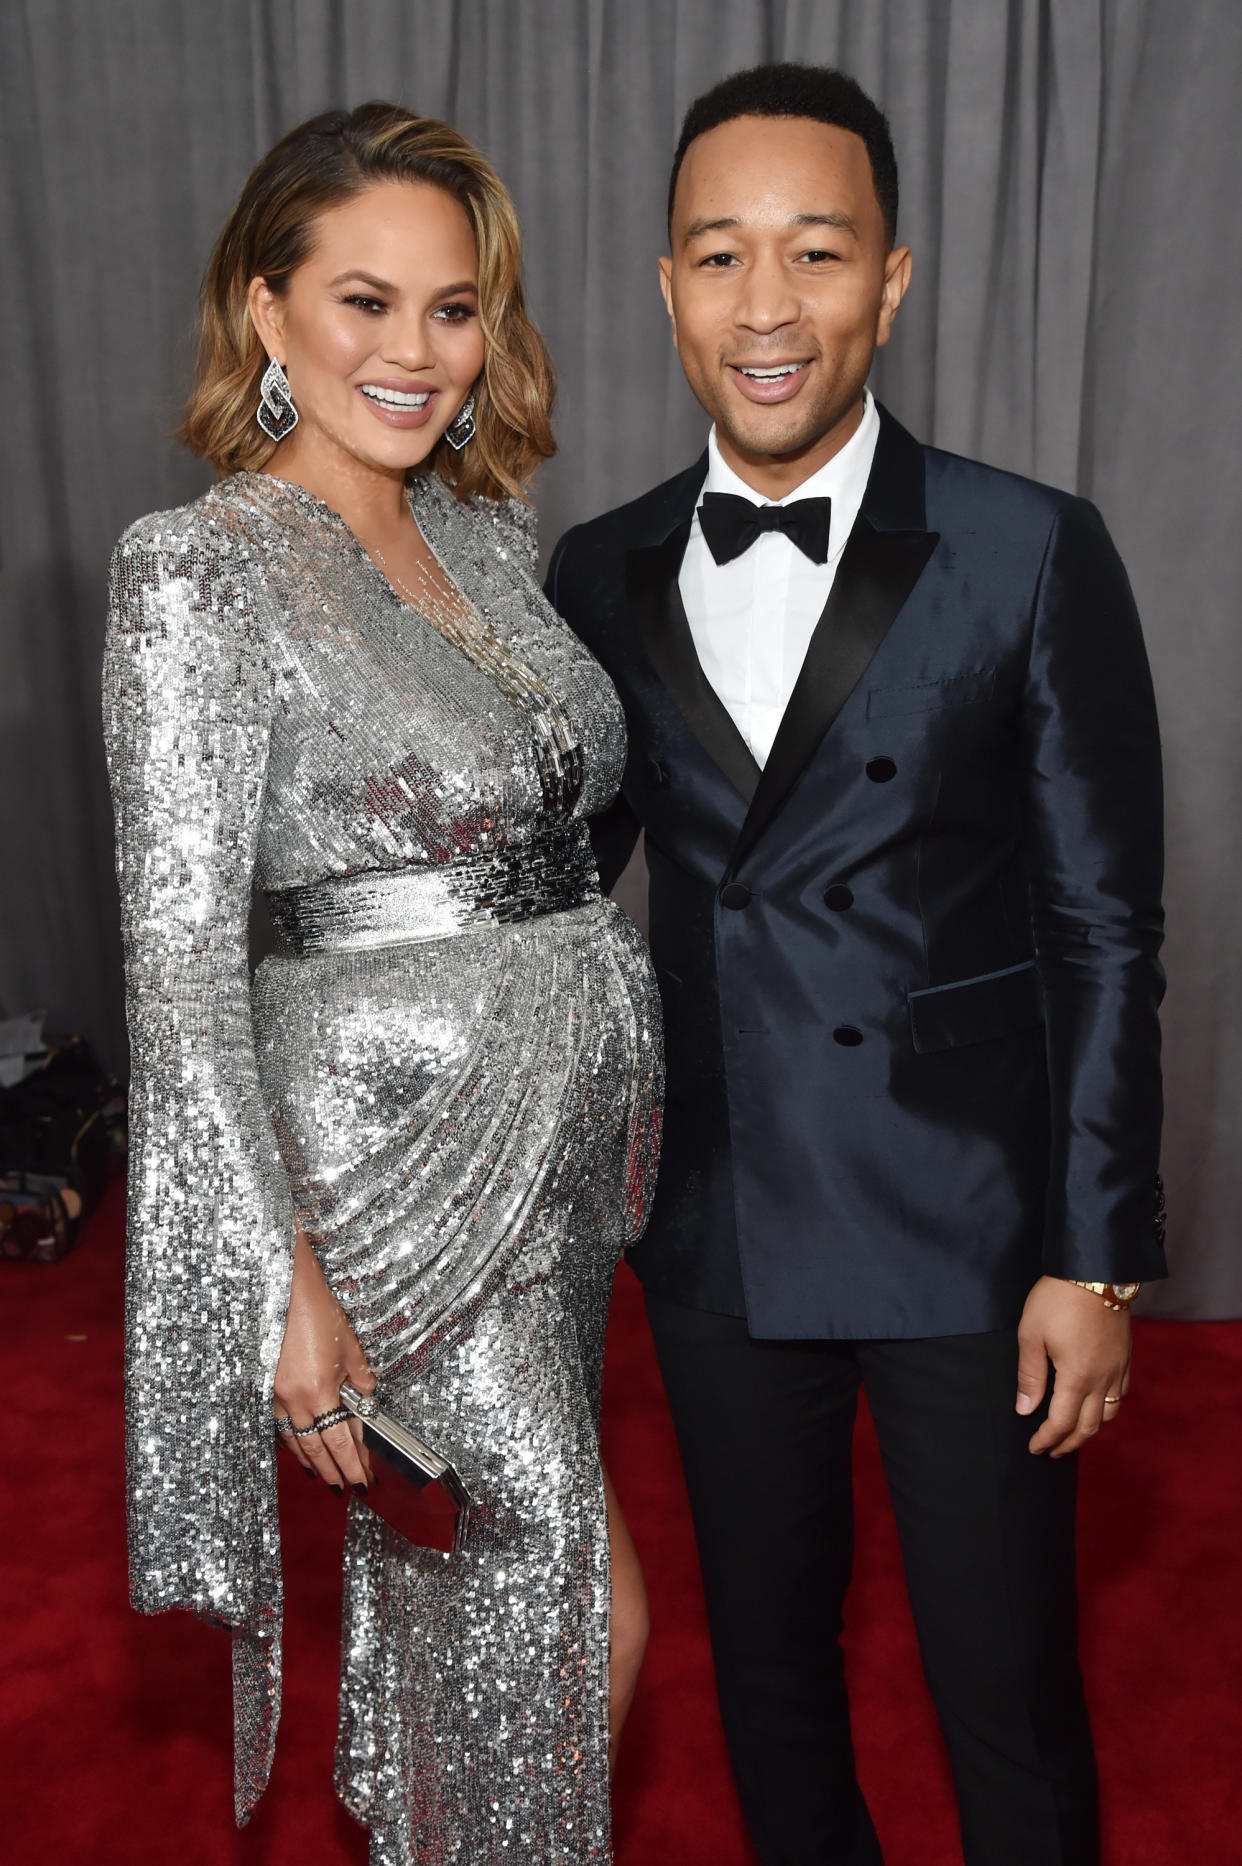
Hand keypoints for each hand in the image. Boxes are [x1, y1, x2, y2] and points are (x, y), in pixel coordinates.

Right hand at [274, 1226, 376, 1491]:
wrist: (283, 1288)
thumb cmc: (317, 1310)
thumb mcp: (350, 1345)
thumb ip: (360, 1378)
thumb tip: (366, 1400)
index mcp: (321, 1391)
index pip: (342, 1441)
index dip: (354, 1463)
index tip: (364, 1479)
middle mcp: (296, 1399)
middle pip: (317, 1448)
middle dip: (334, 1471)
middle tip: (347, 1487)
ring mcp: (275, 1395)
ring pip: (295, 1440)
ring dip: (311, 1462)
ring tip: (323, 1477)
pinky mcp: (264, 1387)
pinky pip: (280, 1424)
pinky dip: (291, 1440)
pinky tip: (297, 1447)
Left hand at [1016, 1275, 1131, 1457]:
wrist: (1096, 1271)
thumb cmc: (1058, 1300)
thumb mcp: (1031, 1334)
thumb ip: (1030, 1376)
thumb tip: (1025, 1410)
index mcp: (1076, 1377)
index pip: (1062, 1423)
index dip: (1047, 1439)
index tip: (1035, 1447)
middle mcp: (1102, 1379)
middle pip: (1089, 1426)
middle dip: (1069, 1443)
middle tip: (1052, 1451)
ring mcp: (1118, 1369)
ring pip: (1109, 1414)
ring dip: (1090, 1429)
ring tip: (1072, 1433)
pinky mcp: (1126, 1357)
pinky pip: (1121, 1394)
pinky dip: (1108, 1408)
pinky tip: (1097, 1404)